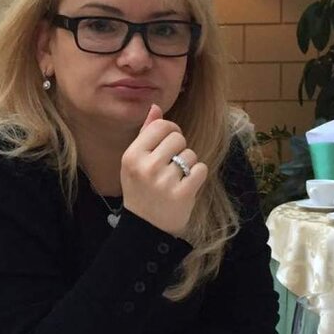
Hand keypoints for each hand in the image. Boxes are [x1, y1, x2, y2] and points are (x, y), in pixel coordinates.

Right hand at [120, 104, 207, 237]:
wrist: (145, 226)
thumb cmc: (140, 189)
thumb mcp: (135, 162)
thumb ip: (145, 134)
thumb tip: (156, 107)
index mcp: (132, 156)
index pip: (161, 126)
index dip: (171, 130)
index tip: (170, 142)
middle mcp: (146, 167)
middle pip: (178, 138)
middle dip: (180, 149)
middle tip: (173, 164)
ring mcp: (164, 182)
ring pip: (191, 154)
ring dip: (189, 164)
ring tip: (177, 178)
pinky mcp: (182, 194)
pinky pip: (201, 170)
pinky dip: (198, 176)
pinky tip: (187, 185)